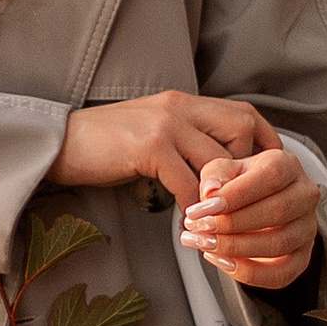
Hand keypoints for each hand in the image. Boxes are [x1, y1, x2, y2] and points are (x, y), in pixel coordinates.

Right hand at [55, 88, 275, 209]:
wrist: (57, 143)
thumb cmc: (101, 144)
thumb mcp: (149, 131)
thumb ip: (182, 139)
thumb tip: (212, 168)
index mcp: (183, 102)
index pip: (243, 114)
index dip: (264, 143)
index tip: (270, 175)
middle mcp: (180, 107)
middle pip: (242, 131)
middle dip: (250, 171)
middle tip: (244, 202)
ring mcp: (165, 125)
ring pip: (219, 162)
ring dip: (223, 197)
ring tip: (218, 222)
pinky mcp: (149, 148)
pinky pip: (187, 183)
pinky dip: (192, 208)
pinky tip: (186, 223)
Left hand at [181, 142, 321, 291]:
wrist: (255, 203)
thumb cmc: (240, 184)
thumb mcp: (224, 170)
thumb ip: (216, 176)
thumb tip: (211, 191)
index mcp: (287, 166)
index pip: (269, 177)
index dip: (235, 195)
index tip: (201, 209)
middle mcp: (304, 196)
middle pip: (277, 211)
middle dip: (231, 224)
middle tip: (198, 228)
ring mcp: (307, 228)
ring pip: (279, 243)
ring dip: (236, 248)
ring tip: (203, 244)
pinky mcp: (302, 257)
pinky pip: (281, 273)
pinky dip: (249, 272)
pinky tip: (222, 261)